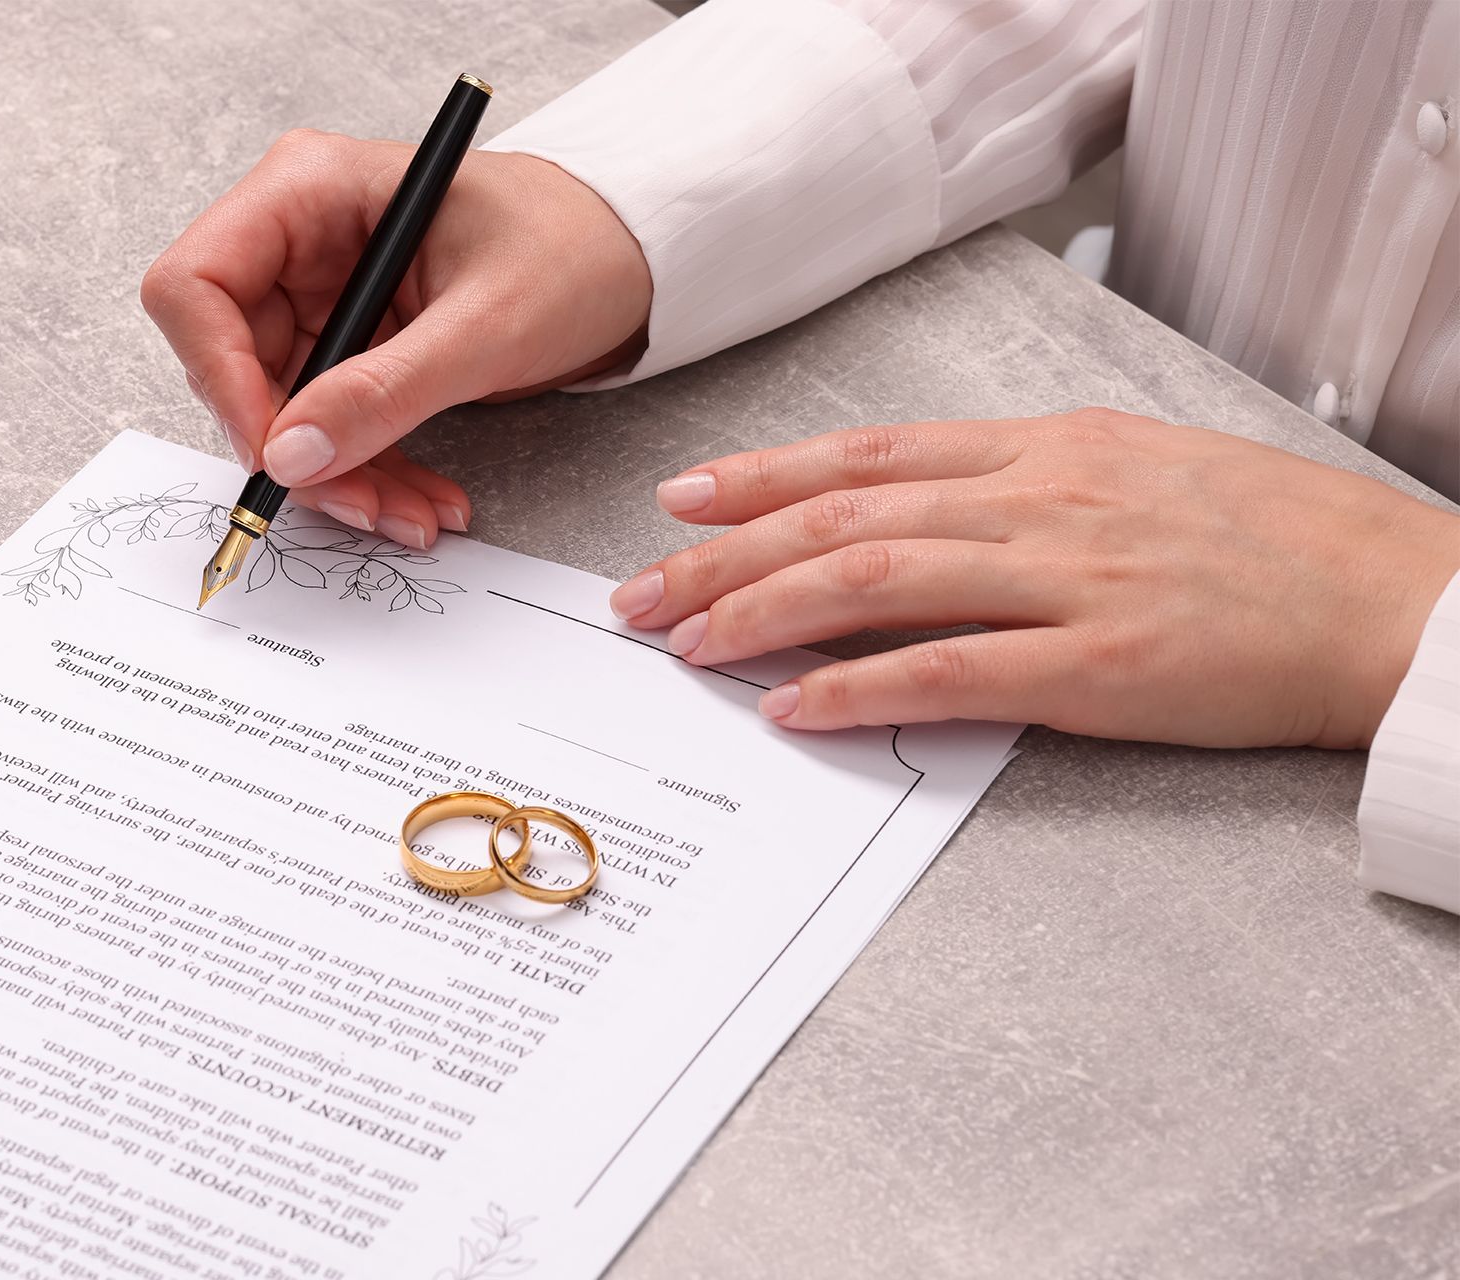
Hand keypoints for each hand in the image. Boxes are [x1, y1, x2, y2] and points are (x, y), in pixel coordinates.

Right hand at [141, 130, 651, 546]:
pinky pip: (327, 427)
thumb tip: (292, 454)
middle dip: (295, 450)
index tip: (274, 452)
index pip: (196, 285)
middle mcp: (297, 241)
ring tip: (415, 516)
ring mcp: (320, 298)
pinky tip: (422, 499)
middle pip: (231, 364)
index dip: (216, 376)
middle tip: (365, 508)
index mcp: (309, 190)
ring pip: (281, 413)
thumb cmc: (571, 248)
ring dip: (339, 478)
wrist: (627, 260)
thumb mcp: (487, 322)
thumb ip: (388, 388)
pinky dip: (368, 472)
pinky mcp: (350, 347)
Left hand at [609, 409, 1459, 748]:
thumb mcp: (1138, 472)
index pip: (869, 455)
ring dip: (764, 613)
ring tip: (689, 645)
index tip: (684, 498)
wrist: (1392, 599)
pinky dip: (858, 688)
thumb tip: (924, 510)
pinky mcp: (1098, 665)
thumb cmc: (1272, 539)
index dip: (764, 477)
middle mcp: (1041, 499)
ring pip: (875, 578)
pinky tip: (795, 709)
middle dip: (726, 555)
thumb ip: (1025, 487)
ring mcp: (1068, 577)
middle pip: (844, 515)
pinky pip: (949, 672)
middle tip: (643, 592)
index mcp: (1047, 451)